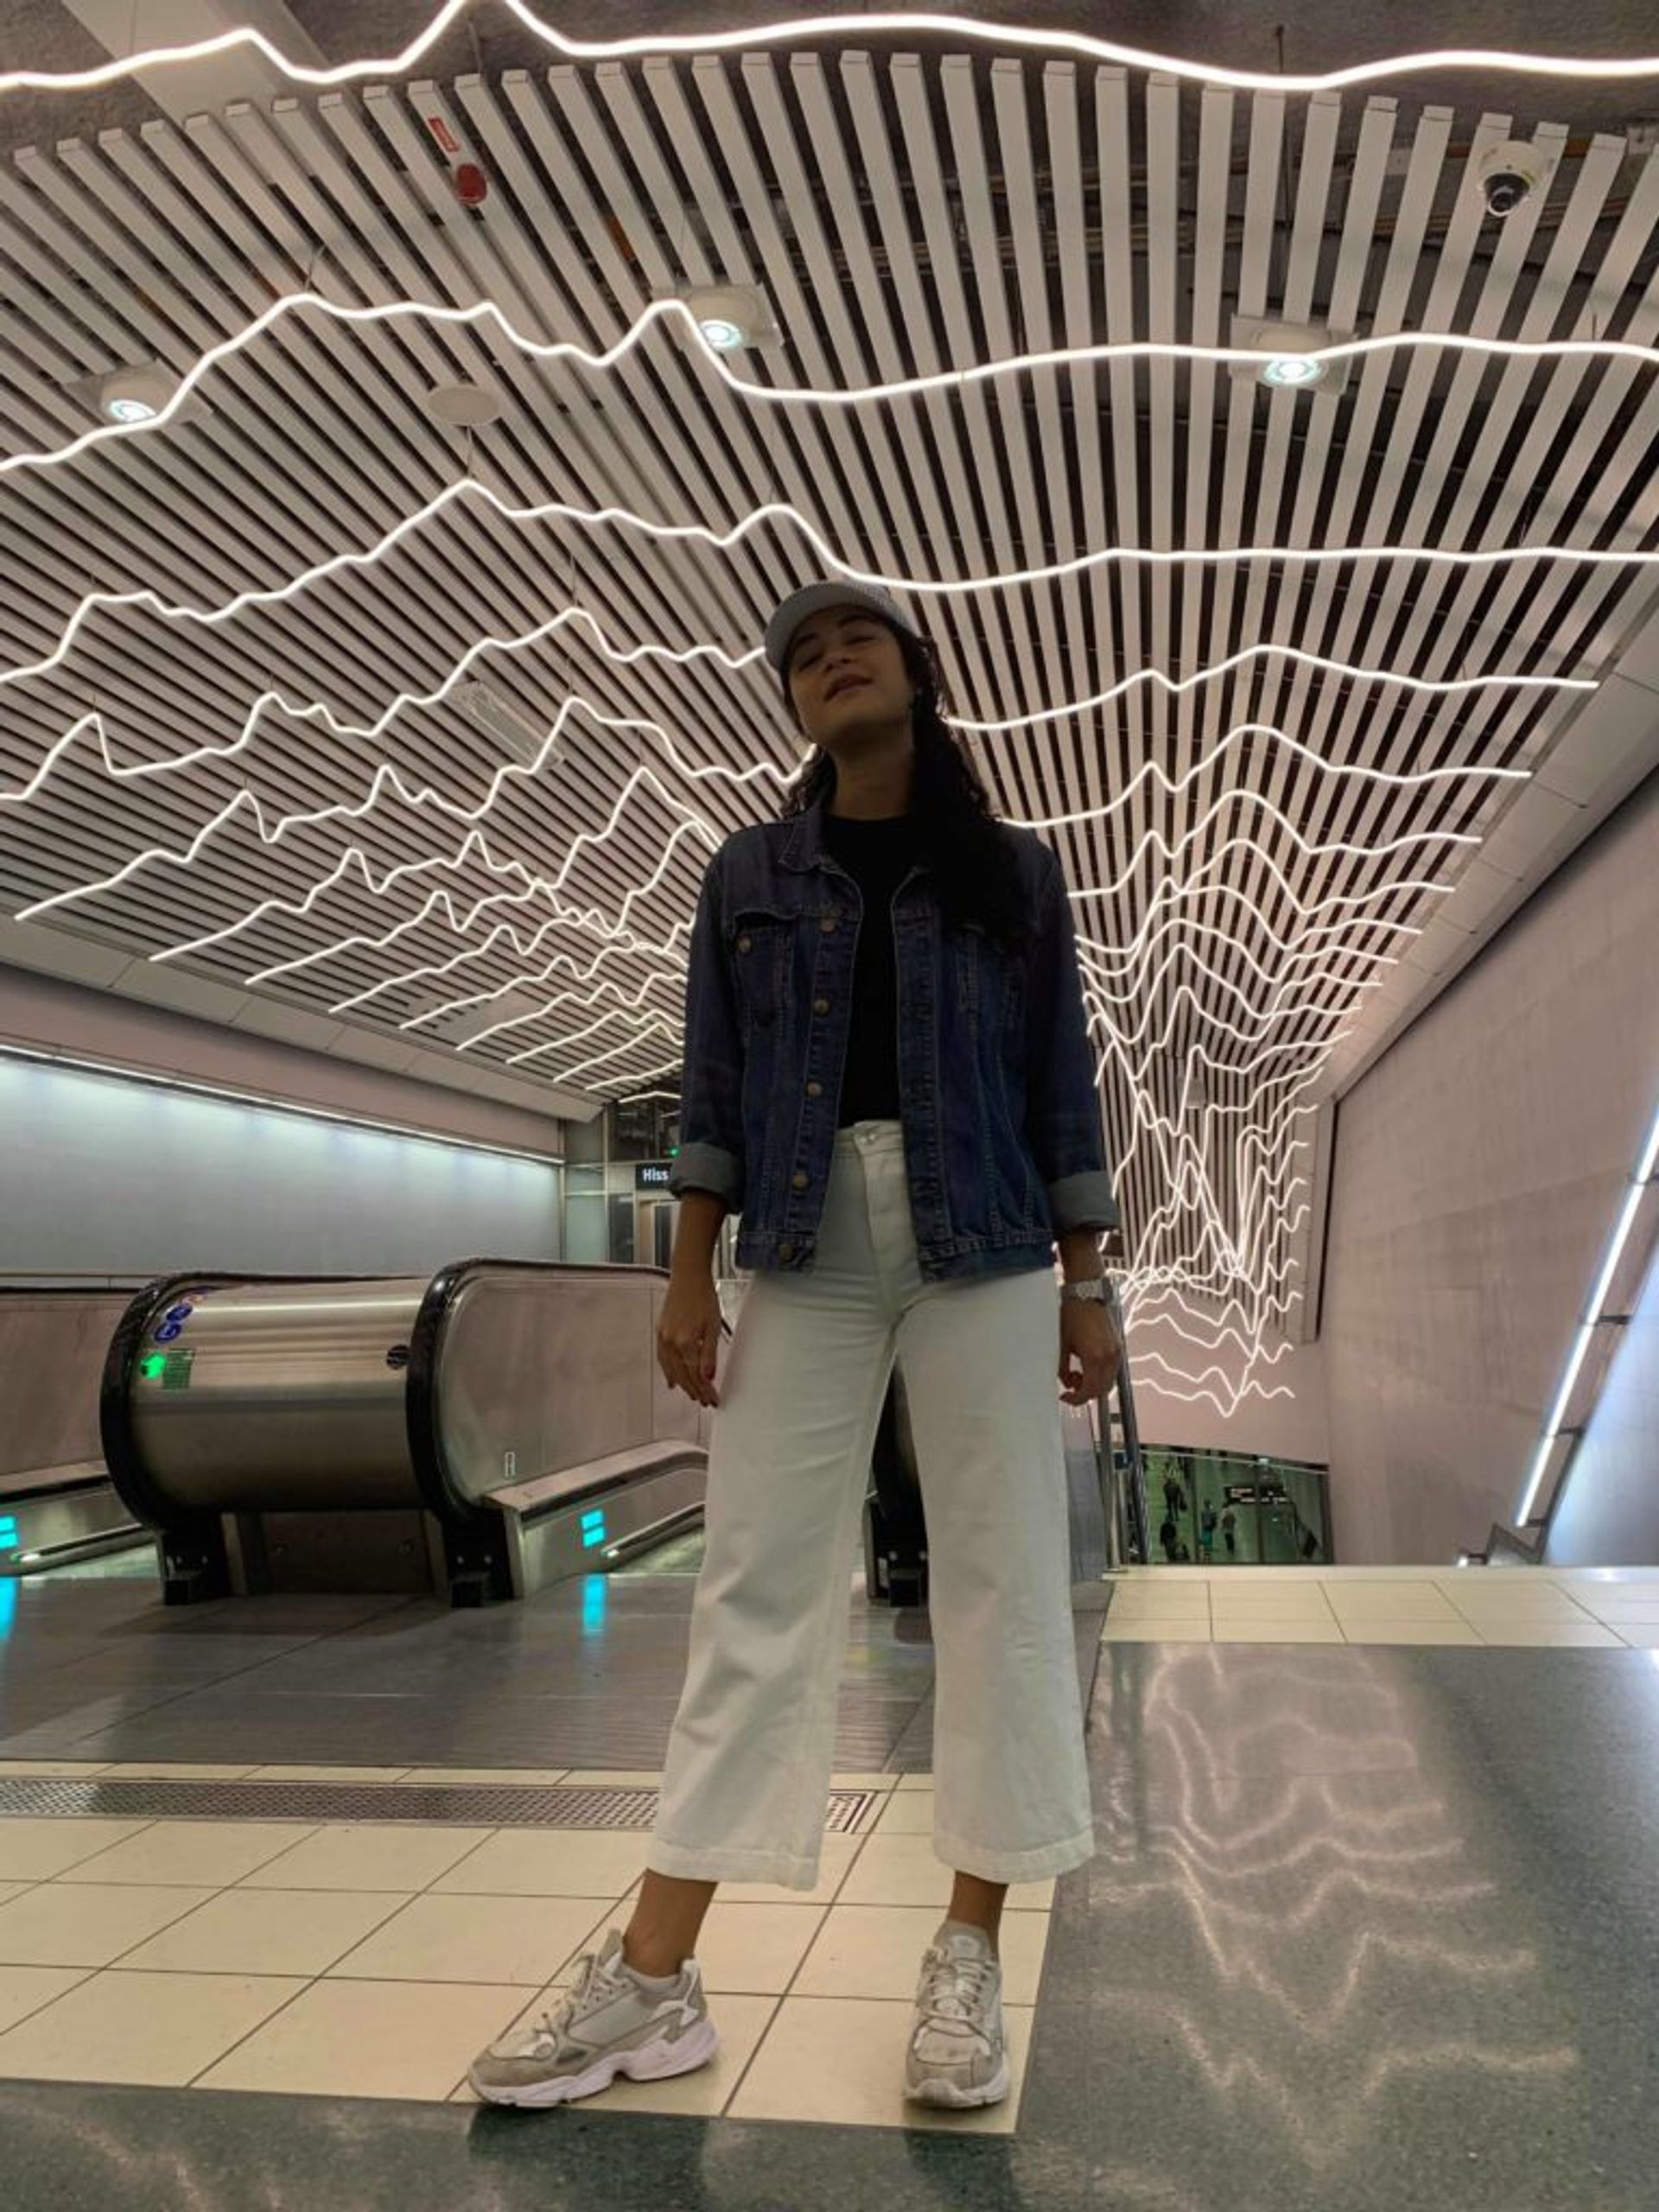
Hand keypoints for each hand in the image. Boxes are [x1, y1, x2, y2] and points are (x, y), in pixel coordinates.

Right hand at [656, 1274, 723, 1407]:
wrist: (688, 1276)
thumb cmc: (703, 1296)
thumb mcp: (713, 1326)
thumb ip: (709, 1354)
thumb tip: (708, 1376)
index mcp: (685, 1342)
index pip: (697, 1375)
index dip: (706, 1390)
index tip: (714, 1399)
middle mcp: (671, 1343)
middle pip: (683, 1375)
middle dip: (695, 1391)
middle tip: (705, 1401)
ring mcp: (663, 1338)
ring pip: (672, 1369)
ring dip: (683, 1385)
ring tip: (692, 1395)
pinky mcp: (661, 1332)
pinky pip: (663, 1359)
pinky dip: (668, 1372)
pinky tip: (671, 1381)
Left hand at [1058, 1298, 1120, 1406]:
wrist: (1086, 1294)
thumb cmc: (1073, 1314)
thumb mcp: (1062, 1344)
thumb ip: (1063, 1368)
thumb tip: (1066, 1382)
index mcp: (1095, 1358)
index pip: (1089, 1391)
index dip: (1076, 1399)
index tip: (1066, 1397)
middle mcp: (1109, 1357)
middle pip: (1102, 1390)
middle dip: (1085, 1393)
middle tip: (1070, 1387)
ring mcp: (1116, 1352)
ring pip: (1109, 1382)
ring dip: (1094, 1384)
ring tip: (1078, 1373)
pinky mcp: (1117, 1347)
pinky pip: (1112, 1370)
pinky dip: (1100, 1374)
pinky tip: (1087, 1365)